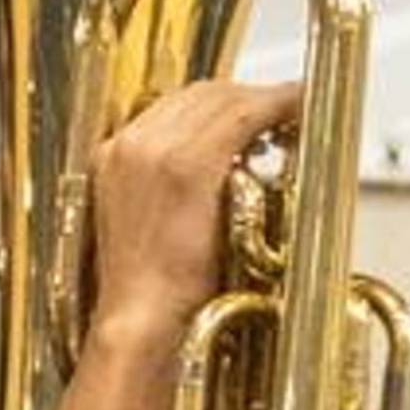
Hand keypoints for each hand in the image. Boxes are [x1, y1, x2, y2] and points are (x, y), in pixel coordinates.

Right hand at [73, 73, 286, 347]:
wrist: (140, 317)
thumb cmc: (149, 287)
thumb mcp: (148, 223)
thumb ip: (172, 186)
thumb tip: (221, 164)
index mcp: (109, 156)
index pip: (175, 104)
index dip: (224, 98)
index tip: (257, 105)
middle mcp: (126, 144)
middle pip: (199, 94)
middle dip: (248, 93)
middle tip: (287, 104)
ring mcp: (154, 152)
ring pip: (223, 98)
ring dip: (268, 97)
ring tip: (299, 108)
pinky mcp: (189, 166)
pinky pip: (243, 117)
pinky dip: (278, 106)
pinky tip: (301, 110)